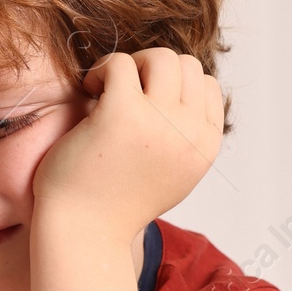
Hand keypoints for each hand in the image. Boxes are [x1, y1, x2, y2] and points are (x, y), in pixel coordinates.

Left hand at [33, 48, 223, 239]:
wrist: (84, 233)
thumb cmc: (115, 202)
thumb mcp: (171, 172)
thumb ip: (184, 137)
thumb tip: (185, 90)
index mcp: (205, 147)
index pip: (207, 86)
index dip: (173, 86)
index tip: (143, 104)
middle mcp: (189, 134)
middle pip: (186, 66)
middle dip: (152, 69)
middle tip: (121, 92)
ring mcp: (159, 123)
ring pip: (161, 57)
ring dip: (131, 64)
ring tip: (107, 90)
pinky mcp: (121, 115)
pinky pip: (120, 63)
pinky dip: (103, 69)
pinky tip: (90, 90)